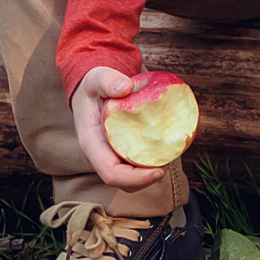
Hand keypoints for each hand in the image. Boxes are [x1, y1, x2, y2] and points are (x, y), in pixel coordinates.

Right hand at [71, 66, 168, 190]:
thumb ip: (108, 80)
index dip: (134, 178)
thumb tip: (125, 87)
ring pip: (130, 177)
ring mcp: (110, 155)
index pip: (111, 173)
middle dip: (147, 179)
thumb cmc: (92, 87)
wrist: (88, 92)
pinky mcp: (120, 152)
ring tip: (170, 155)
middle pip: (123, 181)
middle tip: (170, 160)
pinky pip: (135, 164)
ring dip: (150, 173)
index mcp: (92, 144)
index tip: (158, 171)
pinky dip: (150, 162)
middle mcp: (100, 155)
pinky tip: (165, 148)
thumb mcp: (96, 78)